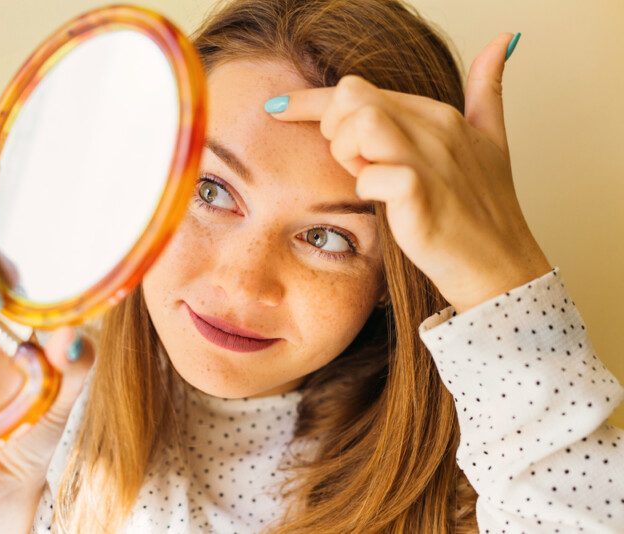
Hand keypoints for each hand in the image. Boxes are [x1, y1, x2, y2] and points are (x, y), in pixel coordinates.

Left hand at [267, 32, 550, 312]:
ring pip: (361, 123)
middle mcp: (434, 128)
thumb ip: (487, 89)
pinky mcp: (419, 195)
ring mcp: (429, 161)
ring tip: (365, 175)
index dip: (311, 101)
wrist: (498, 265)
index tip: (277, 109)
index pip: (358, 89)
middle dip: (332, 127)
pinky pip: (371, 176)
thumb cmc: (484, 208)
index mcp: (439, 113)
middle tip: (350, 161)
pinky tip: (382, 202)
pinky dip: (366, 188)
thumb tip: (501, 39)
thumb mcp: (491, 139)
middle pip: (352, 96)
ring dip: (347, 151)